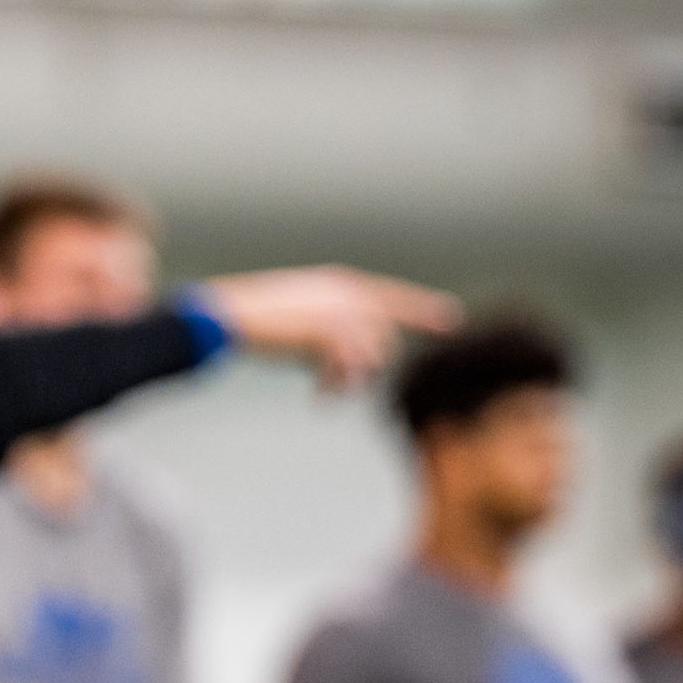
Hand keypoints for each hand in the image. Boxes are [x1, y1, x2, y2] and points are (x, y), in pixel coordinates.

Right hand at [203, 266, 460, 388]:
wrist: (230, 315)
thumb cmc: (254, 321)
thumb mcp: (299, 318)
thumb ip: (329, 330)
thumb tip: (351, 362)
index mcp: (339, 284)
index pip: (391, 298)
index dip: (423, 309)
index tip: (452, 319)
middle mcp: (346, 293)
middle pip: (384, 338)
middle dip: (368, 370)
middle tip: (336, 390)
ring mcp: (339, 310)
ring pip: (372, 356)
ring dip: (352, 382)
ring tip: (327, 393)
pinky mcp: (329, 331)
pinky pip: (351, 368)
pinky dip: (337, 388)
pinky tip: (320, 398)